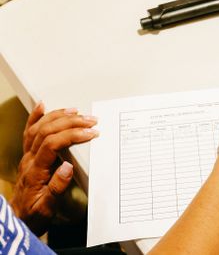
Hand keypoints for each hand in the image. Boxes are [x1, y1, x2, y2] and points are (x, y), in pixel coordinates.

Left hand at [10, 103, 98, 235]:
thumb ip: (57, 187)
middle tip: (91, 121)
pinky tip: (43, 107)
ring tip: (76, 112)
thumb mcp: (48, 208)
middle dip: (70, 123)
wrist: (19, 218)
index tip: (91, 134)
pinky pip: (29, 132)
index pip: (52, 144)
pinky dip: (36, 117)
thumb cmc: (34, 214)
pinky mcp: (29, 155)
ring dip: (58, 117)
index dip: (72, 135)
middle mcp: (29, 160)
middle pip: (47, 132)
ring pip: (39, 128)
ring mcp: (28, 156)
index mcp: (35, 171)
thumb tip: (68, 167)